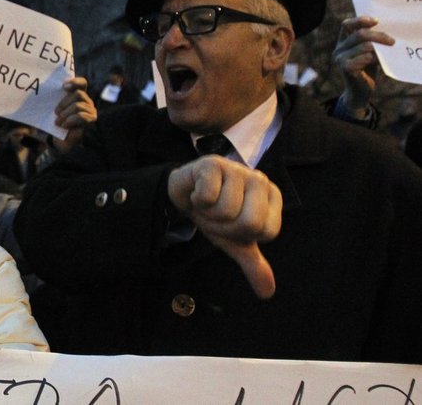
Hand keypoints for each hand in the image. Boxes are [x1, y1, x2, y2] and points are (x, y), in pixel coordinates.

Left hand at [52, 77, 96, 152]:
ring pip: (78, 105)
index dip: (75, 82)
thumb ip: (49, 100)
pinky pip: (82, 116)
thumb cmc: (53, 124)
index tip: (63, 86)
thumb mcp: (49, 110)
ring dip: (66, 113)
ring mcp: (90, 111)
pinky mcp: (90, 121)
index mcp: (76, 95)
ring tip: (58, 122)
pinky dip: (71, 120)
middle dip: (64, 103)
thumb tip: (38, 90)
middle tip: (55, 113)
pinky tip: (64, 126)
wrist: (57, 142)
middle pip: (78, 94)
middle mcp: (86, 101)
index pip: (82, 84)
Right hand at [167, 156, 282, 299]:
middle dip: (224, 227)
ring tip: (206, 203)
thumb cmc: (214, 215)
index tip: (230, 224)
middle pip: (248, 222)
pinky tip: (197, 191)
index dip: (240, 235)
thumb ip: (253, 264)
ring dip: (208, 214)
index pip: (263, 231)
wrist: (185, 194)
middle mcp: (259, 179)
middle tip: (216, 216)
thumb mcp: (234, 241)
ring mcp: (237, 169)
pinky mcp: (213, 164)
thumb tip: (267, 293)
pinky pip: (208, 196)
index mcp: (272, 197)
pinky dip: (196, 200)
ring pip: (225, 210)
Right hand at [333, 16, 394, 116]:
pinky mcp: (345, 68)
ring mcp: (340, 58)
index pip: (346, 25)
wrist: (360, 90)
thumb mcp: (367, 52)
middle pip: (359, 34)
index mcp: (342, 42)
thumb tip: (382, 30)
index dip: (360, 20)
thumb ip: (369, 41)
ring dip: (379, 48)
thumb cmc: (366, 69)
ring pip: (363, 46)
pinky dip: (374, 58)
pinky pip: (364, 58)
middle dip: (378, 35)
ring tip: (386, 53)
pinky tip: (379, 62)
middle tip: (392, 41)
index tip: (376, 21)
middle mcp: (338, 49)